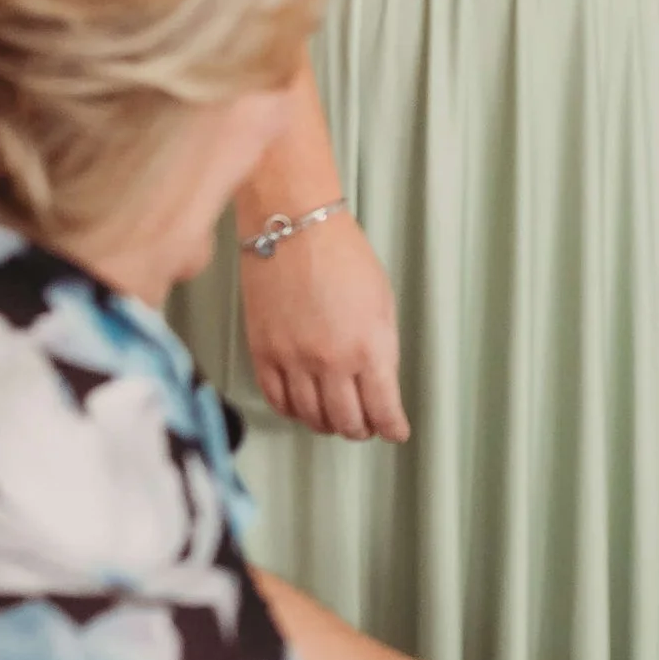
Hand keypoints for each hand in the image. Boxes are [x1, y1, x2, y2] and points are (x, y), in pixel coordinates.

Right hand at [240, 211, 407, 442]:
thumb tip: (381, 383)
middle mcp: (330, 362)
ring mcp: (293, 360)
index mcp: (368, 347)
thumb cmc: (342, 255)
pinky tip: (303, 408)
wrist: (293, 227)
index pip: (383, 408)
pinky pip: (277, 400)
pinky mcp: (263, 354)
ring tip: (336, 420)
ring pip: (311, 417)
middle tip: (366, 427)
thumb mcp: (382, 301)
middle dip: (361, 429)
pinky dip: (293, 412)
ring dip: (327, 425)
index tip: (395, 431)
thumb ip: (382, 348)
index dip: (392, 427)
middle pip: (346, 420)